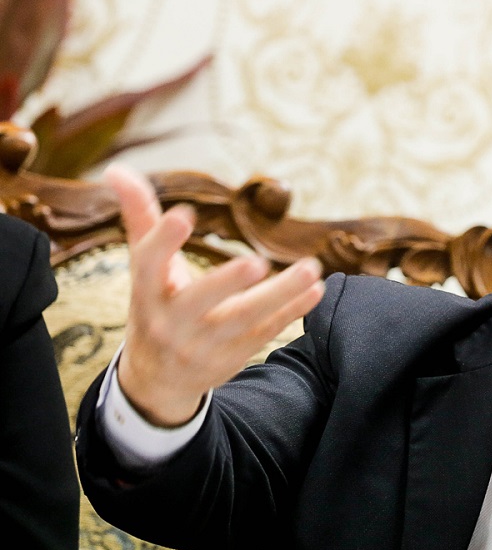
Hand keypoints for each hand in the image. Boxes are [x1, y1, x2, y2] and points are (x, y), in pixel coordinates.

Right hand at [106, 164, 325, 426]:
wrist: (158, 380)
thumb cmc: (155, 305)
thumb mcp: (144, 267)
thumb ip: (139, 217)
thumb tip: (115, 168)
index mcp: (146, 292)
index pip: (149, 264)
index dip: (164, 241)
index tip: (183, 214)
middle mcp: (172, 320)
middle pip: (200, 300)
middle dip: (227, 282)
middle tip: (256, 262)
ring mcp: (205, 342)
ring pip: (244, 318)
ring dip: (280, 295)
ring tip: (312, 269)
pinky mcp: (233, 355)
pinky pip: (265, 333)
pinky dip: (292, 312)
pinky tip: (317, 290)